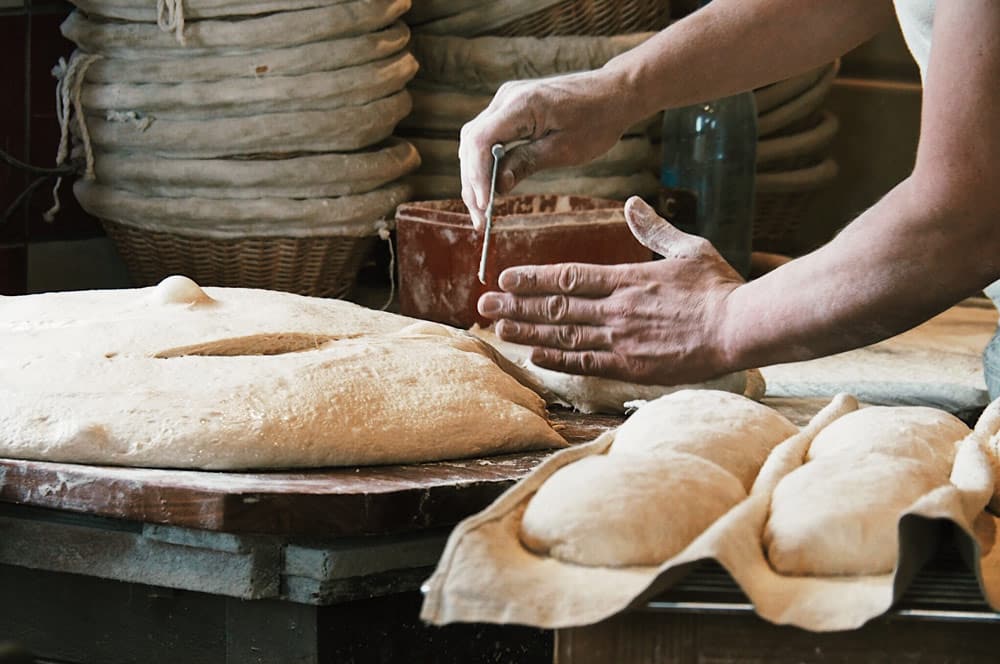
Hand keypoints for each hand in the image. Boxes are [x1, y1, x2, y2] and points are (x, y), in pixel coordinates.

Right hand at [459, 68, 634, 229]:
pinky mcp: (510, 108)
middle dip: (472, 183)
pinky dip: (484, 163)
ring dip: (474, 175)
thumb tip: (497, 187)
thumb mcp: (564, 150)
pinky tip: (490, 187)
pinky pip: (487, 136)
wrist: (614, 93)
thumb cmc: (596, 120)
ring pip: (474, 141)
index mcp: (521, 104)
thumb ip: (526, 164)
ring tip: (482, 210)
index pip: (481, 141)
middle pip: (472, 143)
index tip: (484, 207)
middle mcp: (507, 97)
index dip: (477, 177)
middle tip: (481, 219)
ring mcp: (506, 100)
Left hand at [477, 197, 745, 385]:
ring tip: (498, 328)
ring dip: (528, 331)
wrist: (742, 329)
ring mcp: (622, 341)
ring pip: (564, 336)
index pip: (568, 276)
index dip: (532, 277)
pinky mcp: (632, 367)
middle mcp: (617, 310)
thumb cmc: (719, 287)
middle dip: (517, 304)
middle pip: (556, 307)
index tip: (505, 276)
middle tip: (483, 304)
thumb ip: (654, 228)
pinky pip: (586, 364)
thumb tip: (632, 203)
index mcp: (628, 279)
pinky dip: (557, 360)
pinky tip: (534, 355)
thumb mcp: (688, 248)